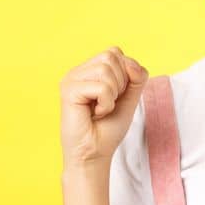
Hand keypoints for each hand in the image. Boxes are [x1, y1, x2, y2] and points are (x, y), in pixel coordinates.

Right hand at [59, 47, 147, 170]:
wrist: (94, 153)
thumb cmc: (109, 127)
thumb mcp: (130, 97)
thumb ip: (137, 77)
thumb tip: (131, 63)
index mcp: (89, 70)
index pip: (115, 52)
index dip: (126, 73)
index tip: (116, 96)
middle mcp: (78, 71)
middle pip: (112, 56)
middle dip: (120, 82)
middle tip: (108, 102)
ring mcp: (71, 79)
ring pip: (106, 69)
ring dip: (113, 94)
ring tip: (101, 108)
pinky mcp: (68, 90)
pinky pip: (102, 87)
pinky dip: (107, 103)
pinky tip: (95, 113)